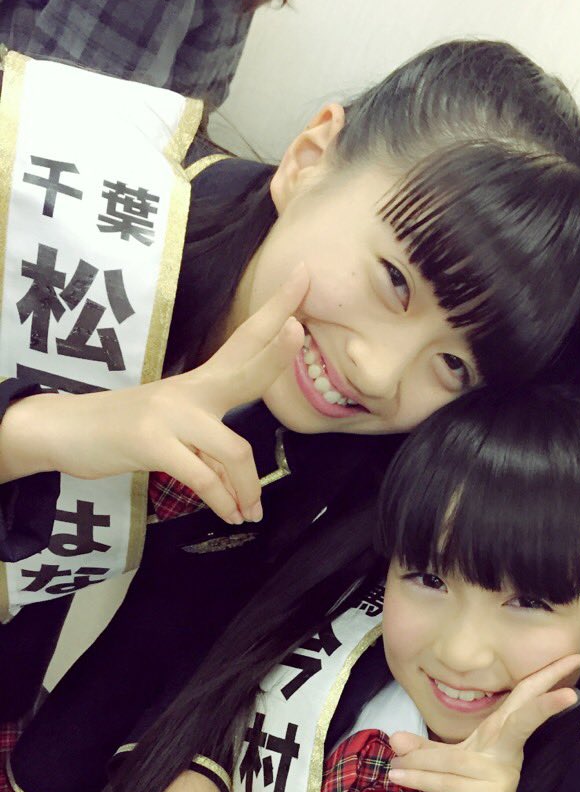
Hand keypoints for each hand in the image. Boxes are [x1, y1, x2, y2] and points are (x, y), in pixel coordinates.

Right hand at [0, 268, 307, 523]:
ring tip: (253, 512)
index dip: (276, 310)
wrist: (64, 431)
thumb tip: (243, 473)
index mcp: (201, 382)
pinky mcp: (152, 443)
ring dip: (249, 488)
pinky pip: (202, 477)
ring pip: (234, 449)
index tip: (304, 276)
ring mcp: (170, 415)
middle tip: (301, 332)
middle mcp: (191, 391)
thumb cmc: (126, 429)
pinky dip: (222, 500)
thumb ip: (213, 438)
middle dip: (276, 353)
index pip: (245, 339)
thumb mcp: (177, 424)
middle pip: (245, 367)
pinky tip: (231, 515)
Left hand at [387, 654, 579, 791]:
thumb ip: (424, 749)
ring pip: (458, 757)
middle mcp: (506, 754)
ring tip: (393, 761)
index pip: (524, 700)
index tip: (575, 657)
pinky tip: (398, 775)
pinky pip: (449, 781)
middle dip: (545, 703)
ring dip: (422, 759)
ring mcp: (501, 776)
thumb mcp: (441, 767)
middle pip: (523, 720)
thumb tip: (396, 737)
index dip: (547, 678)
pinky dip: (420, 777)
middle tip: (571, 694)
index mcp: (500, 738)